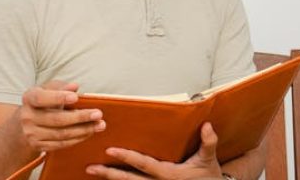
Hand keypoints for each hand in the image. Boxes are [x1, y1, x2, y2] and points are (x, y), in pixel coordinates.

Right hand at [17, 80, 105, 151]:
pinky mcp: (38, 145)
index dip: (58, 98)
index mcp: (29, 98)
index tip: (75, 97)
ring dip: (83, 130)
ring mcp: (31, 133)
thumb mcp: (48, 89)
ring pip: (61, 134)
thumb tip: (74, 86)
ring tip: (99, 125)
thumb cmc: (43, 101)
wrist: (25, 124)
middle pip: (56, 119)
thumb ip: (61, 86)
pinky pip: (61, 144)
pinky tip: (89, 132)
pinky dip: (77, 138)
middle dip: (80, 117)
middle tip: (98, 114)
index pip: (42, 98)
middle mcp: (27, 117)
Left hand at [86, 122, 223, 179]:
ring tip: (92, 172)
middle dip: (108, 174)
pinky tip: (108, 179)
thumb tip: (207, 126)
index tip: (110, 150)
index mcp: (168, 175)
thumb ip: (208, 143)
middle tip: (90, 168)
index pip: (143, 164)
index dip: (126, 157)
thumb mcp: (209, 160)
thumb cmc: (208, 176)